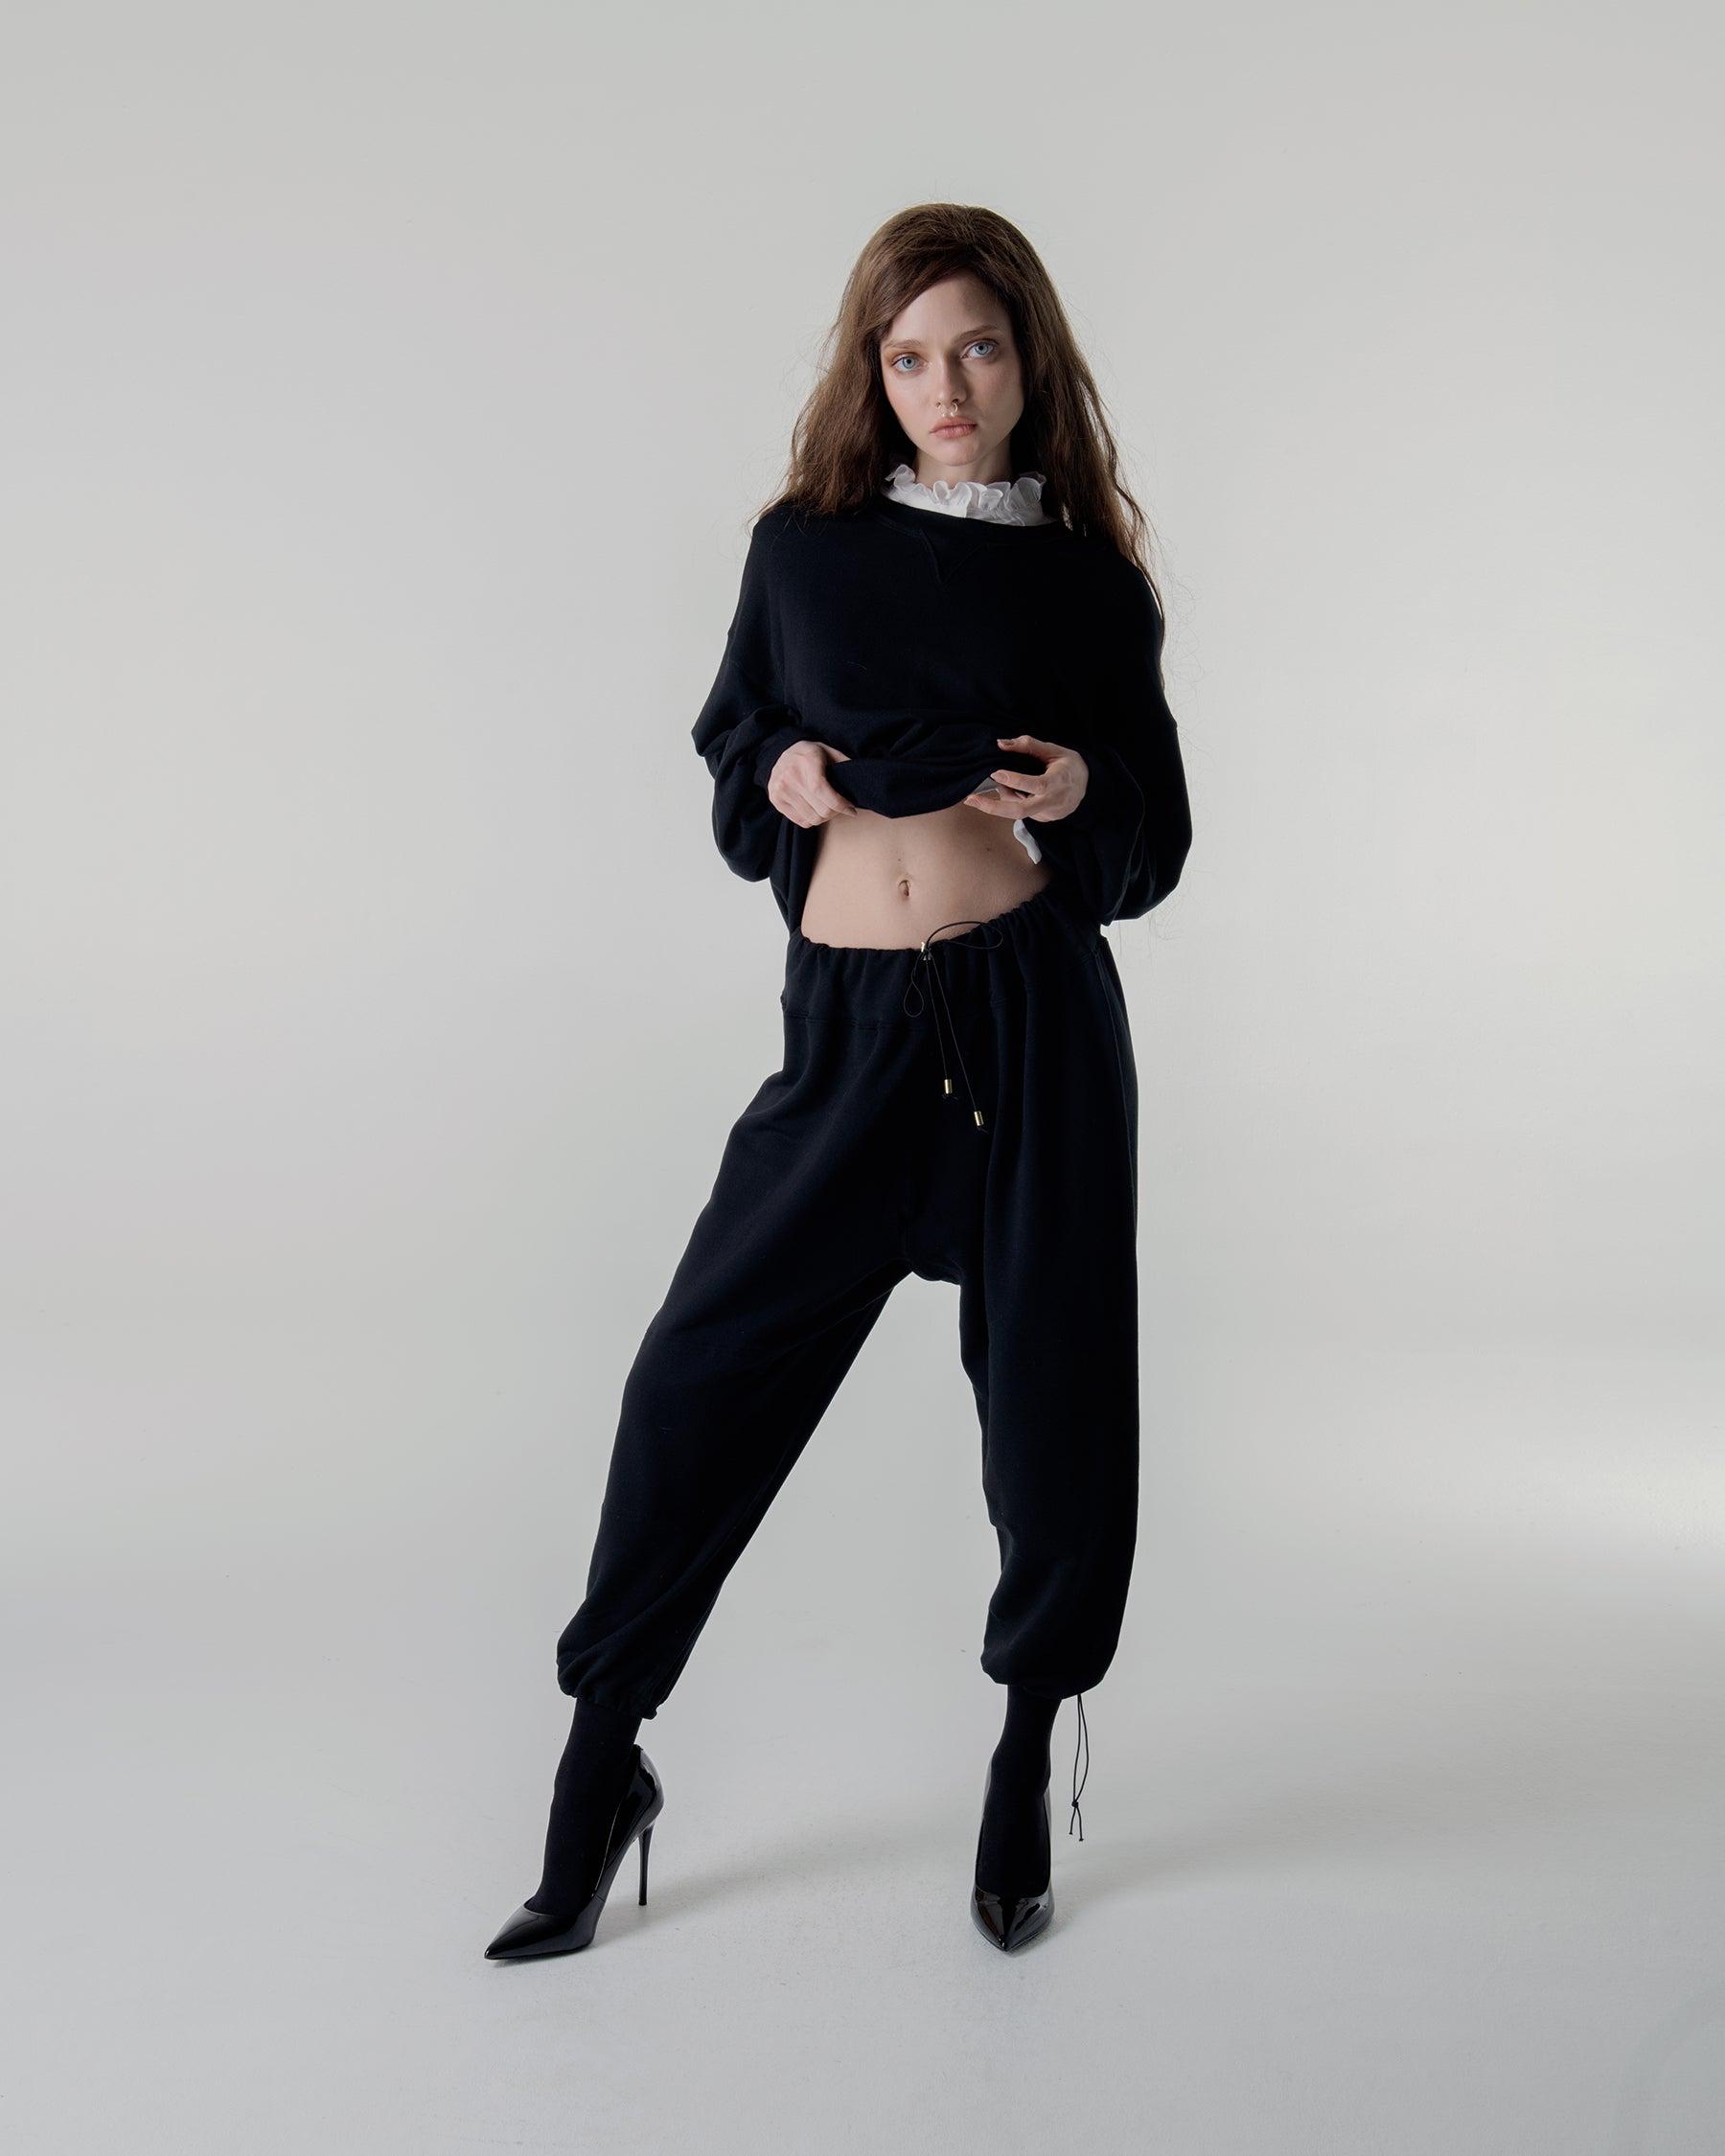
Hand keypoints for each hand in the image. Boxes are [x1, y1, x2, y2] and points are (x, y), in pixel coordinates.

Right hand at [767, 740, 857, 827]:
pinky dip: (812, 819)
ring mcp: (780, 789)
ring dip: (825, 817)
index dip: (841, 805)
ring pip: (812, 819)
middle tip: (841, 807)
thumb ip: (844, 764)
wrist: (781, 752)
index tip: (851, 808)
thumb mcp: (829, 751)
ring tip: (828, 808)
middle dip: (836, 812)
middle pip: (821, 810)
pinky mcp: (775, 800)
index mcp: (807, 762)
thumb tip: (862, 782)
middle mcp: (790, 776)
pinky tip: (815, 808)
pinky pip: (801, 821)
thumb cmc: (810, 754)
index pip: (823, 792)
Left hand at [962, 733, 1089, 822]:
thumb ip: (1028, 746)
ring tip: (998, 781)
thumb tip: (1001, 743)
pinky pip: (1022, 811)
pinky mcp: (1043, 820)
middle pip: (1020, 811)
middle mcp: (1052, 802)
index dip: (1015, 780)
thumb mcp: (1054, 750)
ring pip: (1017, 811)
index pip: (1035, 784)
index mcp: (1058, 782)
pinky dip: (1012, 800)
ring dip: (1001, 798)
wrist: (1089, 788)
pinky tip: (1013, 789)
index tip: (996, 772)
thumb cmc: (1070, 765)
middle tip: (970, 799)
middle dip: (993, 807)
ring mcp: (1047, 814)